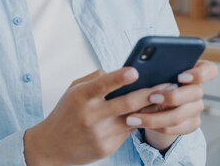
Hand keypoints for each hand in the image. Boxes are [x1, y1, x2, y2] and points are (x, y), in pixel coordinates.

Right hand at [24, 67, 155, 165]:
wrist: (51, 147)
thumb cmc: (66, 112)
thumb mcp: (73, 90)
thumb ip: (95, 79)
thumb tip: (120, 73)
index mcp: (81, 97)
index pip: (102, 85)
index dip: (119, 78)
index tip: (135, 71)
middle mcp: (91, 116)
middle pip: (126, 104)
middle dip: (149, 94)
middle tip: (168, 86)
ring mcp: (100, 134)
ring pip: (132, 119)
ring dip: (151, 109)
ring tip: (166, 99)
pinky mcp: (106, 148)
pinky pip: (128, 132)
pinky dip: (139, 122)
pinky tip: (150, 115)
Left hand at [127, 60, 218, 151]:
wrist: (153, 101)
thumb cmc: (153, 78)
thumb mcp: (153, 70)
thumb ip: (153, 67)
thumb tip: (138, 69)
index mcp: (194, 70)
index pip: (209, 70)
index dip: (199, 74)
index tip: (181, 76)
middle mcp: (198, 89)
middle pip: (195, 93)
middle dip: (172, 97)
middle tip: (151, 97)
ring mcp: (196, 108)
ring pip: (180, 115)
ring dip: (155, 117)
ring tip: (134, 117)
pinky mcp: (190, 124)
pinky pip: (175, 129)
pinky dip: (155, 127)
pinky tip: (139, 123)